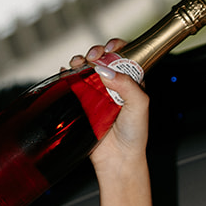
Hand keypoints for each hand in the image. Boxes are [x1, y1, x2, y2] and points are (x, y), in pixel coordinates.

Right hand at [66, 39, 149, 169]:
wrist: (118, 159)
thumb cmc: (134, 134)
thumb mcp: (140, 105)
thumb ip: (127, 84)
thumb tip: (106, 69)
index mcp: (130, 81)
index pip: (124, 54)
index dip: (116, 46)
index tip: (110, 47)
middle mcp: (113, 83)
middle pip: (101, 58)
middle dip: (95, 51)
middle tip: (93, 57)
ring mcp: (95, 92)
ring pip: (85, 67)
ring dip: (80, 60)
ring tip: (78, 64)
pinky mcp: (81, 102)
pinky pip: (71, 83)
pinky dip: (66, 73)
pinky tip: (65, 72)